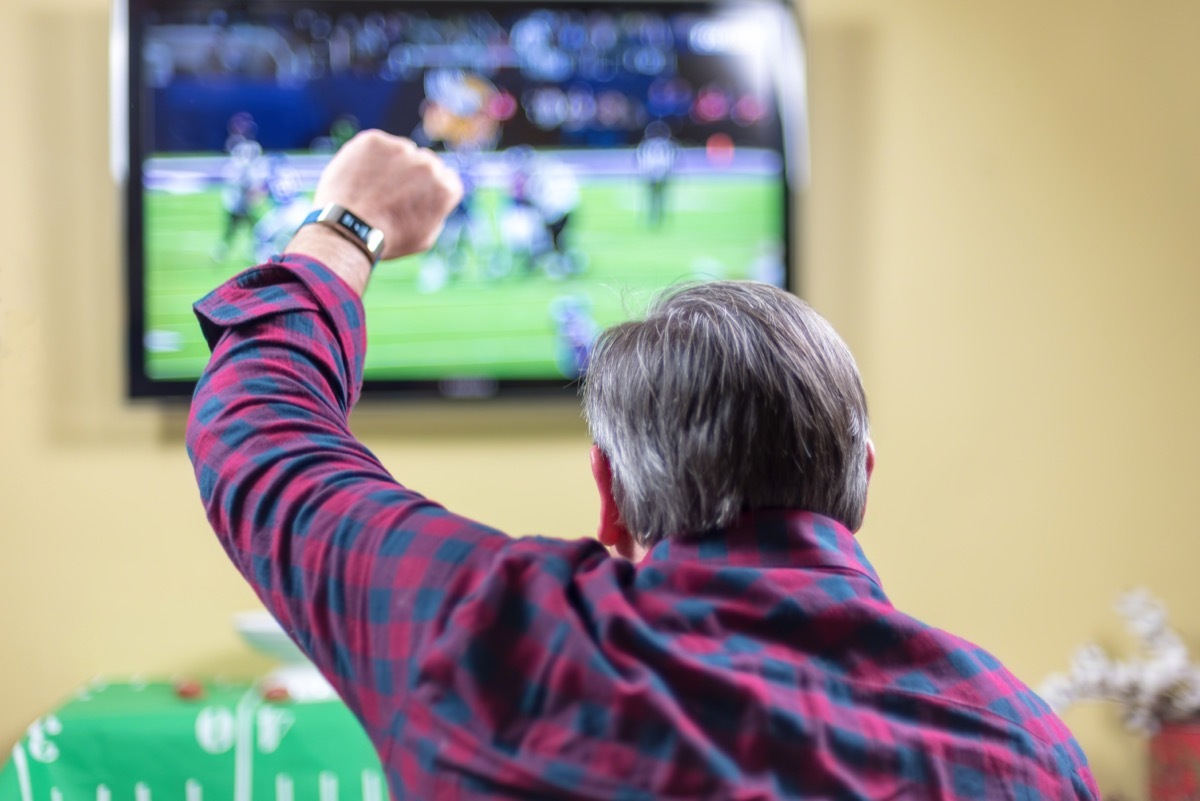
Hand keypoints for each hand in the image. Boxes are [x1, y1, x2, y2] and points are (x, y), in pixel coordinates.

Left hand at [313, 130, 462, 261]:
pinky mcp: (375, 140)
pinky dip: (369, 158)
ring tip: (373, 188)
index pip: (447, 179)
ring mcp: (401, 149)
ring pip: (401, 151)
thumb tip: (436, 199)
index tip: (416, 197)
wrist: (349, 229)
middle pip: (426, 162)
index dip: (430, 189)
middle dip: (413, 175)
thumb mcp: (424, 237)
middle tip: (392, 193)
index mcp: (444, 188)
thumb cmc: (387, 239)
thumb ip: (436, 212)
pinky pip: (376, 146)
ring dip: (392, 164)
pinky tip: (359, 178)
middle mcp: (428, 164)